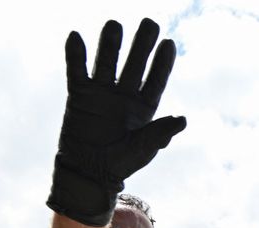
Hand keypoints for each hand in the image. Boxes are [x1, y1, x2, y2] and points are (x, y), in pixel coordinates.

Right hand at [47, 18, 186, 226]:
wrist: (88, 173)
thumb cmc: (121, 164)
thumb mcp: (143, 149)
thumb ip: (159, 133)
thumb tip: (182, 120)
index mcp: (145, 107)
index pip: (156, 80)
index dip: (163, 63)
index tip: (168, 43)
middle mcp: (125, 95)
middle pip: (135, 64)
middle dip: (142, 44)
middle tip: (149, 24)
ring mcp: (102, 92)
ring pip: (107, 62)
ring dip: (111, 44)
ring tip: (114, 25)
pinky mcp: (79, 95)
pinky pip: (77, 71)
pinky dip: (75, 55)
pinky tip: (75, 37)